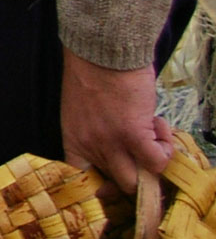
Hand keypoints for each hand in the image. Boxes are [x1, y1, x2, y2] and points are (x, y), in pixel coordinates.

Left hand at [61, 49, 173, 192]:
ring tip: (153, 138)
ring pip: (137, 181)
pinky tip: (159, 127)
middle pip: (116, 186)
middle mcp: (90, 147)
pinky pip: (157, 161)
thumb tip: (120, 149)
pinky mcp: (133, 135)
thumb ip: (95, 132)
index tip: (115, 179)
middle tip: (144, 155)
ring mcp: (111, 143)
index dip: (102, 186)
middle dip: (135, 175)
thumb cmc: (91, 73)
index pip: (80, 181)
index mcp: (73, 140)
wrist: (100, 52)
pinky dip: (165, 150)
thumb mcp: (82, 111)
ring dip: (152, 165)